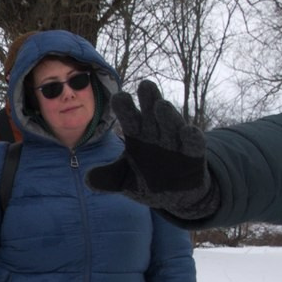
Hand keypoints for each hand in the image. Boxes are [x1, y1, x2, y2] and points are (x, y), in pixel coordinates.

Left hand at [84, 81, 218, 222]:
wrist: (175, 195)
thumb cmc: (147, 181)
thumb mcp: (123, 180)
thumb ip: (106, 179)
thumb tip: (87, 179)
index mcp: (137, 133)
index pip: (128, 116)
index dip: (124, 106)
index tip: (119, 98)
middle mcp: (156, 131)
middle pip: (152, 111)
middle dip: (149, 99)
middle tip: (145, 86)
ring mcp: (175, 140)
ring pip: (172, 123)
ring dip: (168, 115)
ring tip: (161, 106)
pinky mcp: (193, 153)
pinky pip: (193, 143)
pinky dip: (192, 137)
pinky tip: (188, 131)